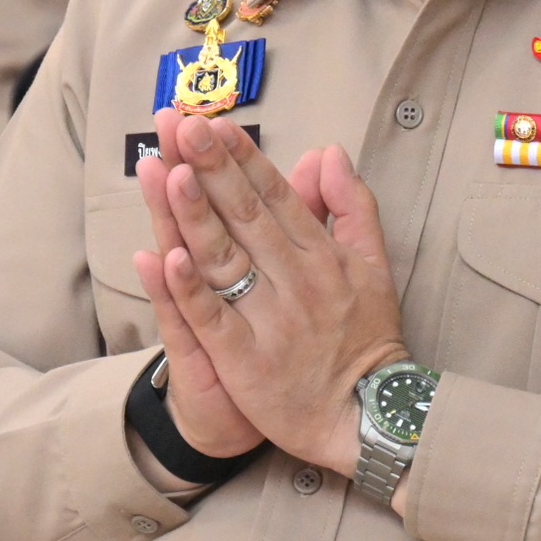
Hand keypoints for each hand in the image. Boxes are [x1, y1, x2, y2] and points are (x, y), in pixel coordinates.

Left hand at [133, 109, 407, 476]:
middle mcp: (296, 281)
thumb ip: (352, 206)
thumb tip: (329, 152)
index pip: (276, 195)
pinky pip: (213, 320)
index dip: (243, 158)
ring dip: (196, 215)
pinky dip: (190, 290)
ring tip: (170, 172)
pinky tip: (166, 258)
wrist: (366, 417)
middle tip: (183, 125)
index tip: (215, 122)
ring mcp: (269, 321)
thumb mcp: (374, 266)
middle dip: (213, 168)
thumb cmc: (367, 340)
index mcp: (322, 256)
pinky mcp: (246, 362)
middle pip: (247, 216)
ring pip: (226, 259)